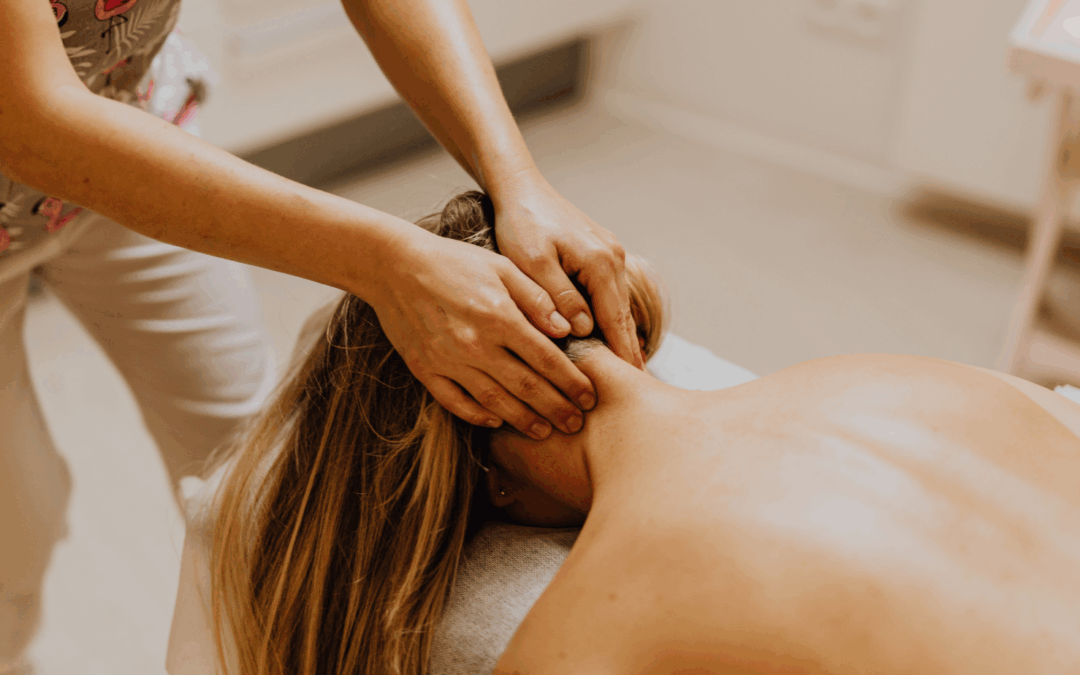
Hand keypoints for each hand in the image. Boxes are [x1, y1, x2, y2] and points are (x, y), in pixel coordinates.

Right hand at [371, 226, 596, 439]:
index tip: (590, 396)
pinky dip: (476, 415)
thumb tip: (567, 329)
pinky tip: (495, 422)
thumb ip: (537, 299)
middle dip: (555, 407)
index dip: (572, 381)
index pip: (547, 358)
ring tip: (545, 431)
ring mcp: (448, 360)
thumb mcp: (503, 268)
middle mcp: (476, 344)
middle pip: (525, 386)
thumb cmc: (454, 262)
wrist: (395, 265)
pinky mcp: (425, 369)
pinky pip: (455, 402)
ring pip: (494, 400)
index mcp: (500, 316)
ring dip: (522, 420)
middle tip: (577, 423)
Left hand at [491, 174, 644, 369]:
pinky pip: (610, 293)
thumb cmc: (522, 223)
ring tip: (627, 372)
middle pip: (623, 316)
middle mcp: (613, 258)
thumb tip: (581, 329)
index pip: (615, 320)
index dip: (622, 354)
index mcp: (599, 262)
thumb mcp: (533, 262)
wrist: (521, 188)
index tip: (630, 385)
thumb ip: (558, 296)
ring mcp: (610, 254)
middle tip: (637, 388)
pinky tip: (610, 337)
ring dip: (622, 337)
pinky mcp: (600, 253)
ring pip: (618, 305)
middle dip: (629, 352)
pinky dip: (612, 317)